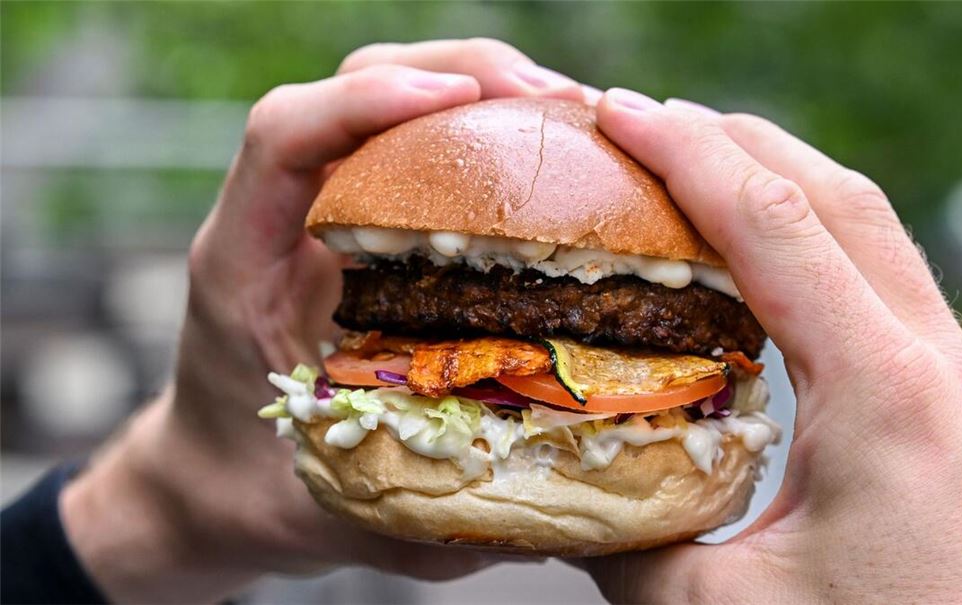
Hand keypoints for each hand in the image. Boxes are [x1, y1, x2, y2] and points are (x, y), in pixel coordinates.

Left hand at [59, 39, 582, 603]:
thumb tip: (548, 519)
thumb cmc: (259, 491)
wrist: (209, 479)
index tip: (458, 102)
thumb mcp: (336, 507)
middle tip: (562, 105)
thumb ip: (423, 515)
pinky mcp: (356, 223)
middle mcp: (279, 222)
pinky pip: (410, 145)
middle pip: (348, 87)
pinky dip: (477, 129)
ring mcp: (318, 214)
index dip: (366, 103)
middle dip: (458, 74)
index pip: (282, 138)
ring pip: (385, 100)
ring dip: (478, 87)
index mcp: (244, 267)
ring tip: (570, 117)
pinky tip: (541, 152)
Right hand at [584, 89, 961, 602]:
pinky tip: (761, 259)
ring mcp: (959, 380)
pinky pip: (884, 280)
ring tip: (692, 165)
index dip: (685, 155)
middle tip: (640, 123)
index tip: (617, 116)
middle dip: (730, 140)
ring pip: (870, 227)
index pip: (773, 225)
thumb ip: (625, 540)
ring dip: (778, 179)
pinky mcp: (956, 405)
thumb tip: (555, 490)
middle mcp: (937, 365)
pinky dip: (813, 237)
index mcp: (885, 395)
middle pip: (834, 195)